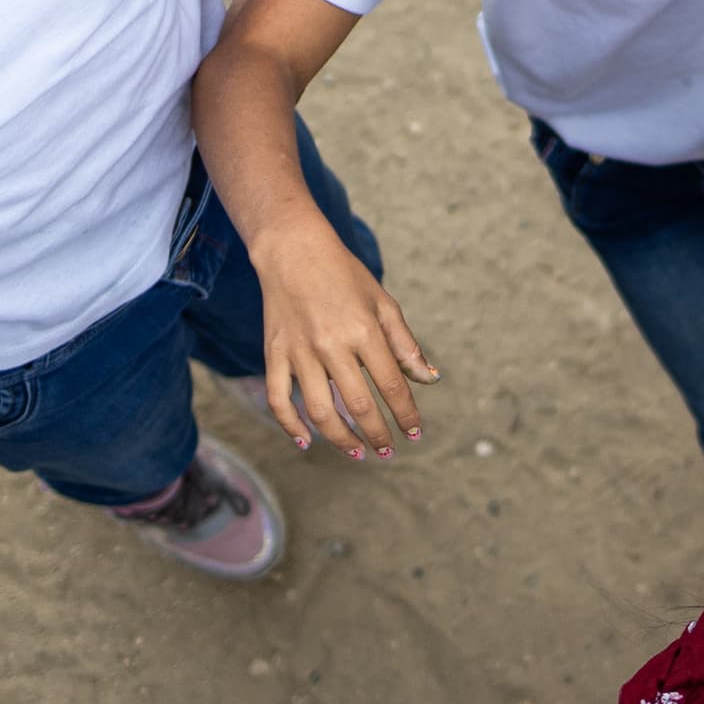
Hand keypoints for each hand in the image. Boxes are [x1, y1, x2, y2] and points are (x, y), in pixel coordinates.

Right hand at [250, 230, 435, 460]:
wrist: (292, 251)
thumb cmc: (344, 276)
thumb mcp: (383, 303)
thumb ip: (405, 345)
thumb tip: (429, 380)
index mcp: (364, 331)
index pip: (392, 385)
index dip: (406, 414)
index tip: (414, 433)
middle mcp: (332, 345)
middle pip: (359, 405)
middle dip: (377, 435)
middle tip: (388, 451)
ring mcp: (299, 352)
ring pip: (320, 411)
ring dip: (341, 440)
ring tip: (357, 453)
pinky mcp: (274, 354)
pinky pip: (279, 399)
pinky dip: (290, 425)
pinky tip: (306, 441)